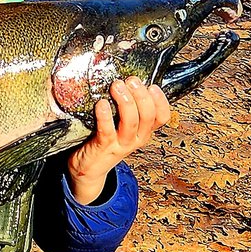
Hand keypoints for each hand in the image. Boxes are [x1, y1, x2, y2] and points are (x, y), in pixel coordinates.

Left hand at [66, 76, 169, 203]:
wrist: (88, 170)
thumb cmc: (104, 143)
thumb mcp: (122, 128)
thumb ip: (127, 111)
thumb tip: (127, 84)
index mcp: (143, 133)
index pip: (162, 117)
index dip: (161, 101)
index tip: (152, 86)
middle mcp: (135, 139)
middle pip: (148, 116)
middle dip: (141, 95)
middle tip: (131, 81)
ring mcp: (120, 144)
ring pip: (131, 122)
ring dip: (126, 102)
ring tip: (117, 86)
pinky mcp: (103, 147)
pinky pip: (107, 130)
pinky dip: (105, 116)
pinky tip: (101, 103)